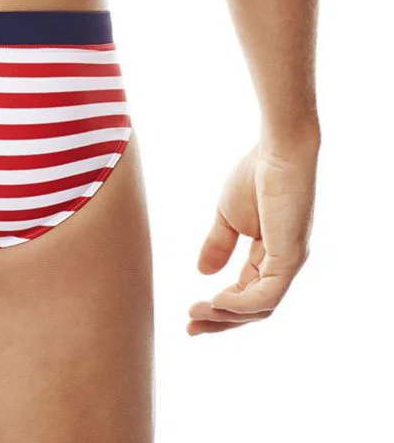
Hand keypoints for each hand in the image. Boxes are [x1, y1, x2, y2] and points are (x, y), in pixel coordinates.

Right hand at [188, 133, 317, 334]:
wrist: (276, 150)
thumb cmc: (255, 175)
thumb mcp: (227, 216)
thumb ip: (218, 244)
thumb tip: (202, 273)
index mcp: (270, 255)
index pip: (246, 292)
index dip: (218, 307)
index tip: (188, 314)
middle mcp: (283, 264)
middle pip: (254, 308)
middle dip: (220, 322)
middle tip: (190, 329)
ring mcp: (289, 262)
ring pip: (260, 307)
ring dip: (226, 315)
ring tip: (196, 313)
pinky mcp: (290, 257)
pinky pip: (267, 294)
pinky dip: (241, 304)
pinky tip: (216, 300)